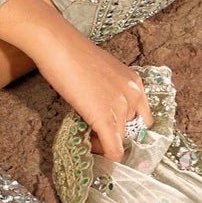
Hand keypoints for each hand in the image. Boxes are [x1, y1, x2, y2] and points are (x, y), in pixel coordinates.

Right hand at [0, 0, 149, 162]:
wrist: (59, 46)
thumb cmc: (73, 54)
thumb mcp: (103, 72)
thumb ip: (110, 90)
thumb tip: (101, 105)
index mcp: (135, 83)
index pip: (142, 117)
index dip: (126, 127)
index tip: (110, 130)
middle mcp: (134, 95)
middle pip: (131, 130)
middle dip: (114, 135)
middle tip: (94, 132)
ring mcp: (121, 107)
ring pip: (120, 141)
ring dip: (104, 143)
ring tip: (87, 135)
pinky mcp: (105, 119)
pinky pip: (113, 149)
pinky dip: (107, 157)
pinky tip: (94, 152)